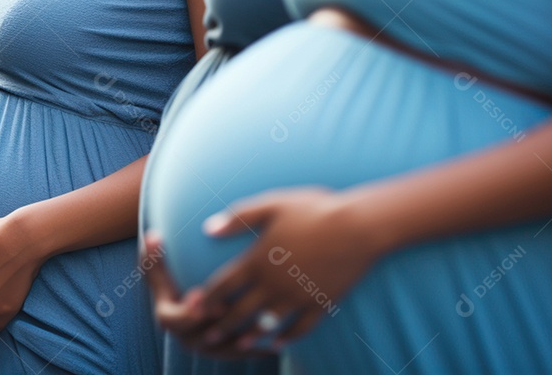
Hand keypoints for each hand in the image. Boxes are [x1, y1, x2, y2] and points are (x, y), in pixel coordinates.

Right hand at [142, 234, 273, 358]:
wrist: (188, 298)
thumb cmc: (173, 275)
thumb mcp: (161, 265)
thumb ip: (157, 253)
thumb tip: (153, 235)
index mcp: (168, 317)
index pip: (172, 320)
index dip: (186, 311)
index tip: (199, 294)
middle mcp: (185, 337)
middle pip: (200, 338)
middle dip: (217, 325)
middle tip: (233, 308)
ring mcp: (205, 347)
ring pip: (223, 349)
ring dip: (240, 339)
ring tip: (260, 325)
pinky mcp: (224, 351)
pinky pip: (241, 353)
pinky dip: (256, 349)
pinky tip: (275, 341)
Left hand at [193, 187, 382, 349]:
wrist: (356, 227)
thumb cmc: (313, 210)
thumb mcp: (272, 206)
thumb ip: (239, 218)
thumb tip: (208, 228)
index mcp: (258, 260)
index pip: (224, 285)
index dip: (207, 298)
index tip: (194, 308)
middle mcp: (274, 283)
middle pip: (241, 310)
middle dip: (222, 324)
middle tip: (207, 337)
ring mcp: (297, 297)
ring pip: (268, 323)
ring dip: (250, 335)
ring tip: (239, 344)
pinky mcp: (320, 304)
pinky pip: (300, 328)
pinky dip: (287, 338)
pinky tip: (278, 343)